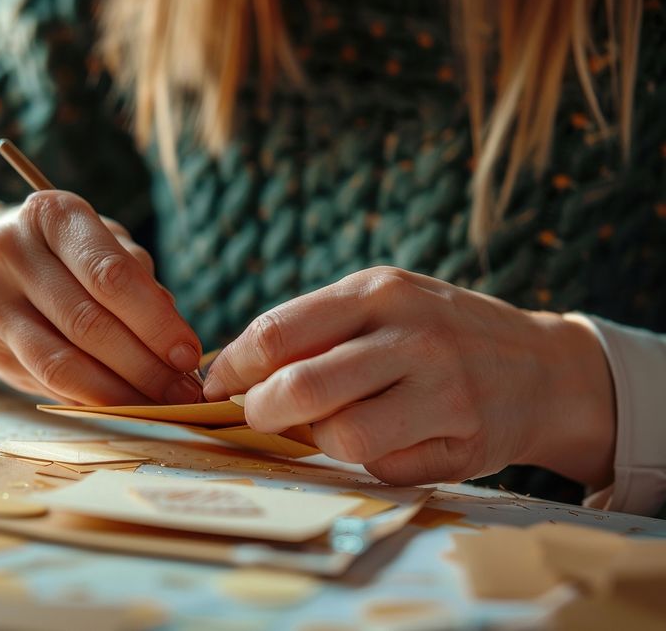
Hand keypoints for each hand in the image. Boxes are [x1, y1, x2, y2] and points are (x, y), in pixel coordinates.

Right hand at [0, 191, 202, 404]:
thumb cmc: (67, 253)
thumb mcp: (104, 246)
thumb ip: (140, 284)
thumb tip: (175, 345)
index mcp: (52, 215)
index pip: (110, 275)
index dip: (155, 321)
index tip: (189, 353)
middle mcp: (11, 251)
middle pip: (88, 322)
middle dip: (144, 364)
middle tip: (182, 391)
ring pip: (62, 361)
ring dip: (118, 392)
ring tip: (158, 404)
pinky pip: (46, 381)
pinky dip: (90, 399)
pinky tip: (122, 405)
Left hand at [203, 267, 614, 487]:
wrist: (543, 367)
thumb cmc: (439, 331)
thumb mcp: (384, 301)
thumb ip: (316, 327)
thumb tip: (232, 370)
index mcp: (379, 291)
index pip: (278, 333)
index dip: (234, 367)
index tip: (218, 385)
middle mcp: (413, 337)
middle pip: (300, 389)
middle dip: (261, 412)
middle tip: (259, 416)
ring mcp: (444, 393)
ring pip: (340, 439)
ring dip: (319, 440)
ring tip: (333, 424)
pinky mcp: (464, 444)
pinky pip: (384, 469)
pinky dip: (370, 462)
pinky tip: (389, 440)